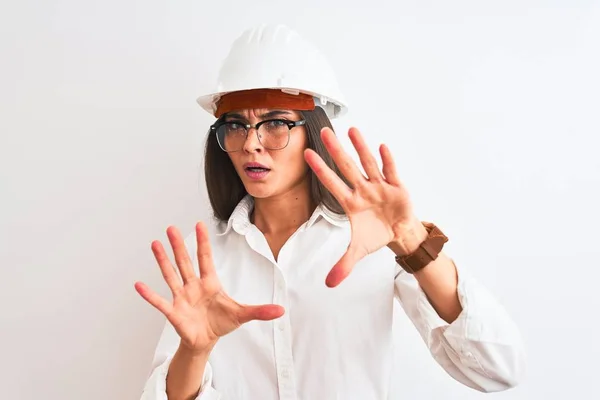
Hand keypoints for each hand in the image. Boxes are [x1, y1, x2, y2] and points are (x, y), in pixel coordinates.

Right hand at [134, 222, 284, 352]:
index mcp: (210, 283)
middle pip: (185, 262)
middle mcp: (193, 286)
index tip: (199, 224)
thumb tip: (281, 310)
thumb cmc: (221, 323)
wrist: (206, 341)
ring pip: (171, 275)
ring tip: (155, 244)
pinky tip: (139, 284)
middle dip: (179, 245)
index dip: (202, 242)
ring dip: (163, 261)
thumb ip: (260, 311)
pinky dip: (150, 294)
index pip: (205, 258)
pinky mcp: (174, 312)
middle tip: (171, 227)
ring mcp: (182, 298)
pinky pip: (160, 302)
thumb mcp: (243, 315)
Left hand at [304, 127, 424, 287]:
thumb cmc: (375, 235)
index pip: (331, 183)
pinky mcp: (397, 186)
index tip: (307, 155)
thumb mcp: (358, 251)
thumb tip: (329, 284)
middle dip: (336, 150)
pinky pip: (391, 171)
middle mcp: (362, 189)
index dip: (320, 170)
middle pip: (346, 167)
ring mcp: (379, 185)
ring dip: (361, 147)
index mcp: (350, 202)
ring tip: (352, 129)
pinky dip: (387, 160)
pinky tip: (381, 146)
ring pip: (368, 163)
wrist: (399, 233)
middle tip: (324, 131)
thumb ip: (343, 264)